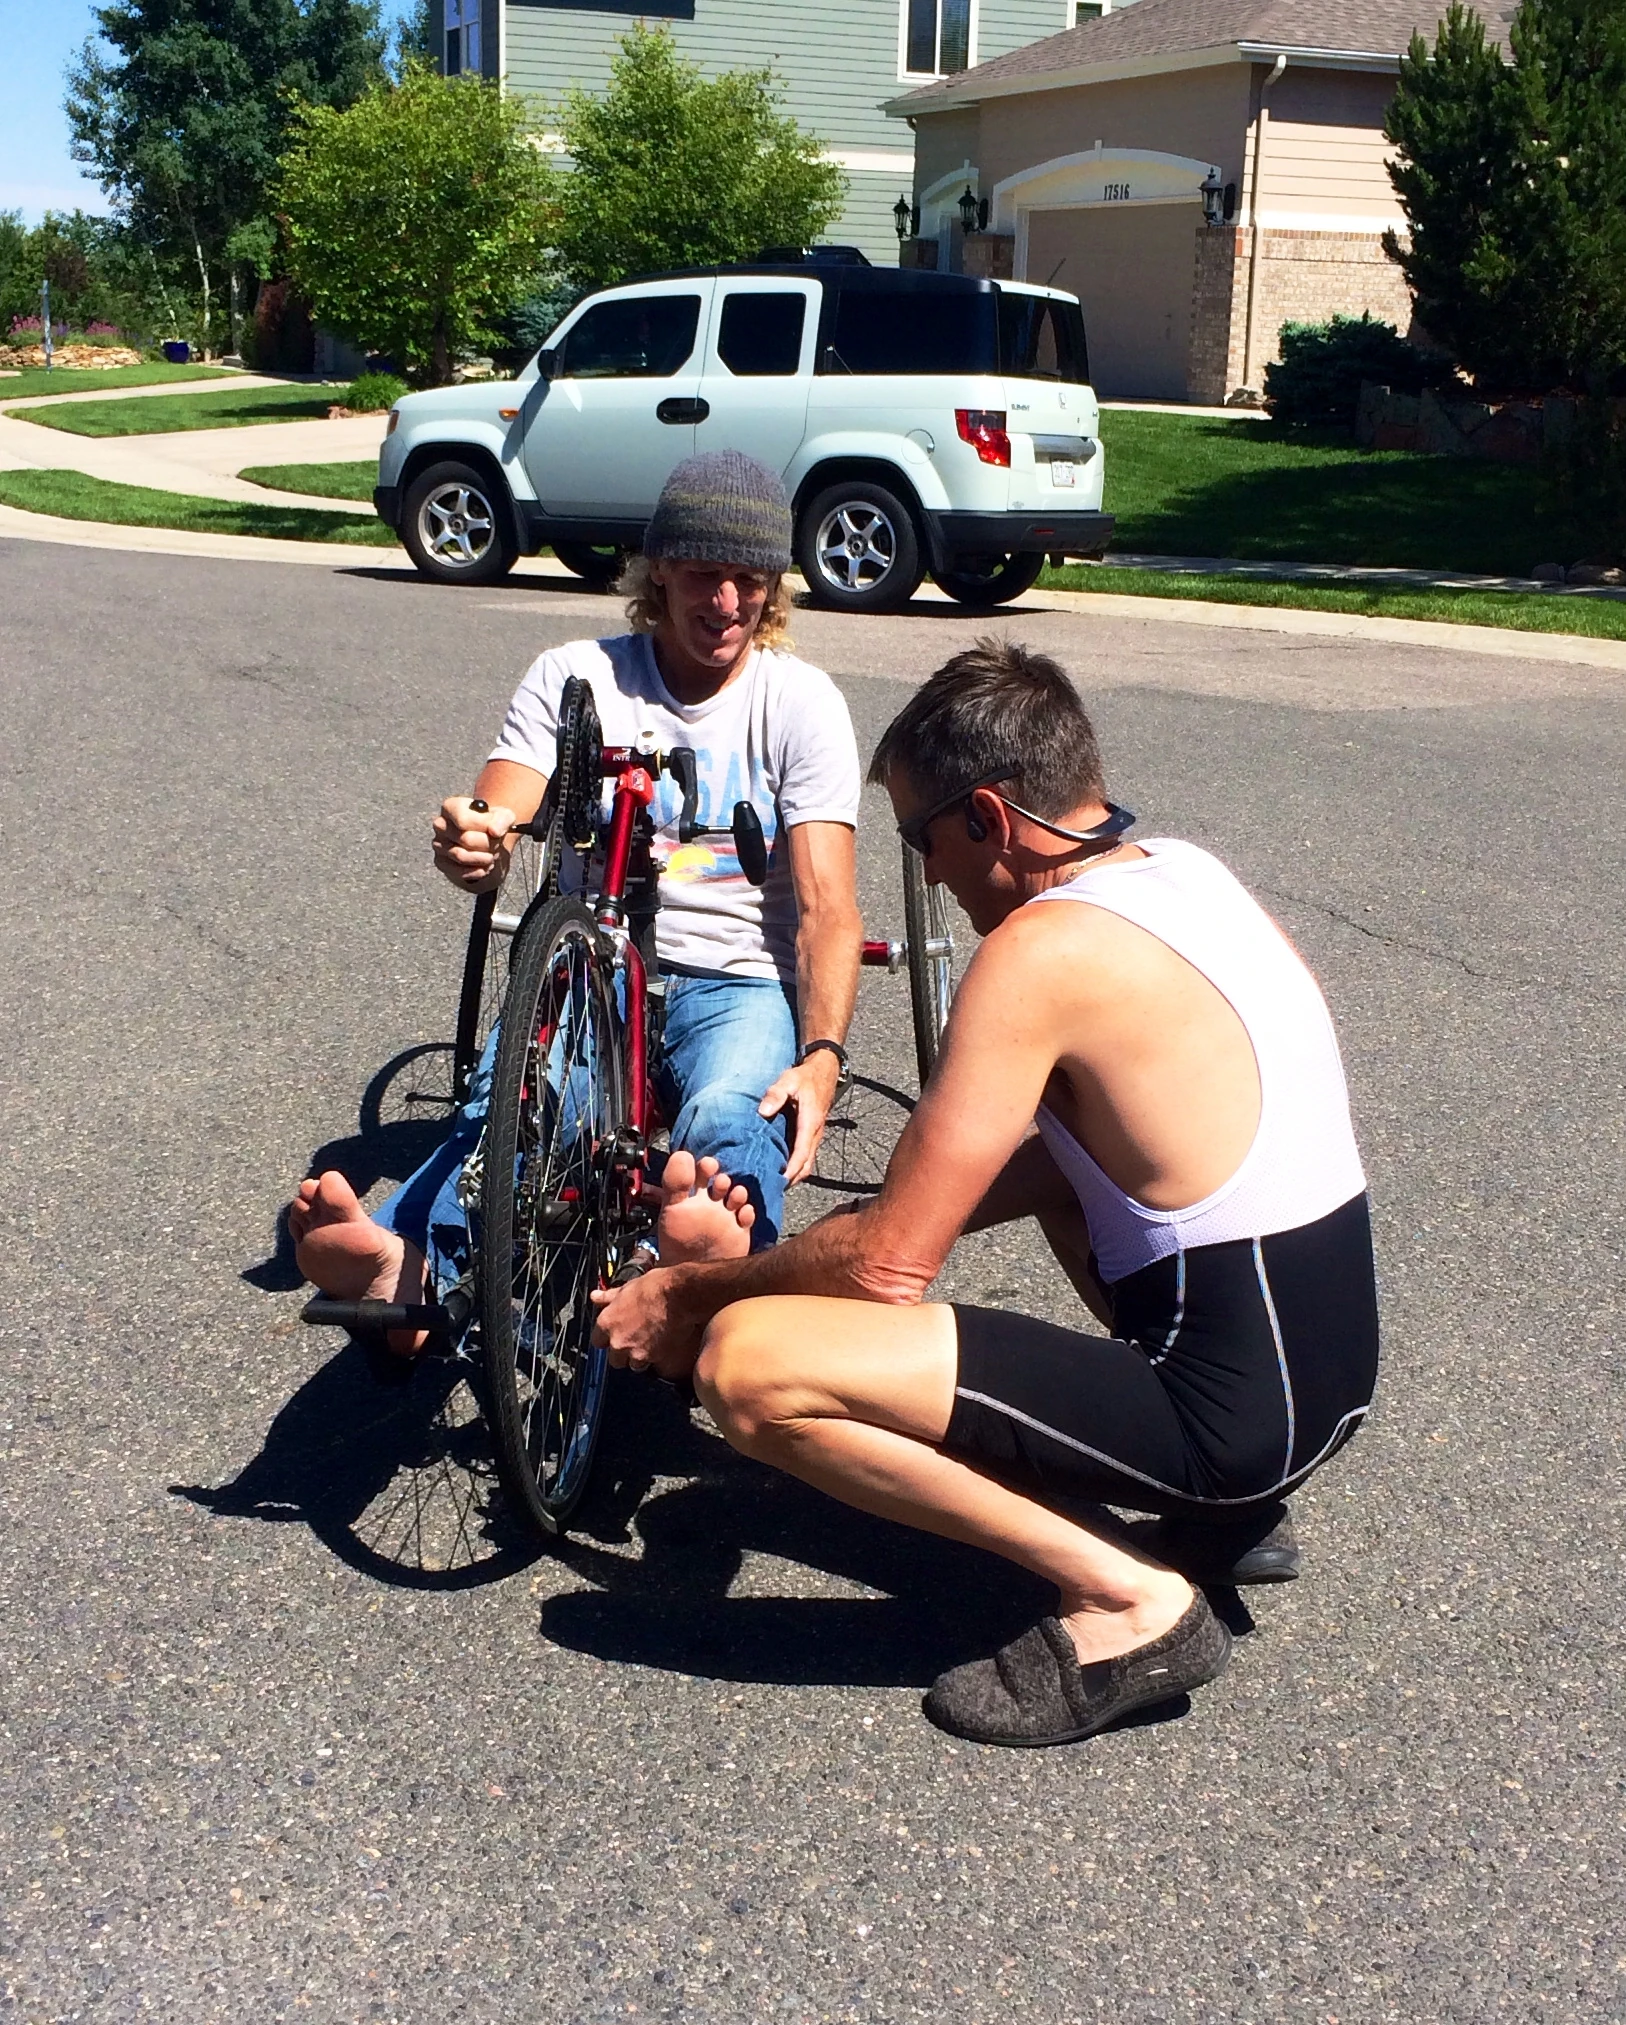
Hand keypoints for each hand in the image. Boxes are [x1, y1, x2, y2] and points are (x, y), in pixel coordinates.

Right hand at [432, 796, 516, 892]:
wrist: (486, 840)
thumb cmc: (492, 824)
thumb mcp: (504, 817)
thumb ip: (502, 820)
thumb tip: (494, 832)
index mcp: (451, 807)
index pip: (463, 820)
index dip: (484, 828)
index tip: (496, 831)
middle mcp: (440, 825)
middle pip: (466, 839)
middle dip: (488, 845)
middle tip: (497, 844)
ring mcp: (438, 844)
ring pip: (462, 856)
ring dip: (484, 858)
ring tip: (492, 855)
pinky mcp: (441, 862)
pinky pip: (459, 872)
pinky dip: (477, 871)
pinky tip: (486, 866)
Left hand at [590, 1266, 703, 1378]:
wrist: (678, 1296)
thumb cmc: (654, 1288)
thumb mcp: (626, 1288)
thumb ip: (608, 1298)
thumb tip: (596, 1296)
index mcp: (607, 1323)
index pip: (597, 1342)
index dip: (607, 1339)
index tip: (614, 1334)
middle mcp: (618, 1341)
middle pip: (614, 1359)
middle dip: (623, 1353)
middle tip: (635, 1340)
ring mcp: (636, 1351)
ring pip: (634, 1365)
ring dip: (640, 1358)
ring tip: (650, 1343)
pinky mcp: (654, 1357)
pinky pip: (652, 1364)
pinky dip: (656, 1357)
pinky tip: (662, 1344)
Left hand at [758, 1050, 841, 1185]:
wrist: (824, 1072)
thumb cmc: (805, 1077)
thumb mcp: (789, 1080)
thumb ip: (776, 1094)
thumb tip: (763, 1111)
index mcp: (810, 1123)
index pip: (802, 1154)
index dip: (791, 1171)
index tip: (778, 1183)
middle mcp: (814, 1134)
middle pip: (805, 1166)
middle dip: (791, 1180)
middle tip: (771, 1190)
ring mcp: (814, 1136)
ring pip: (806, 1163)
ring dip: (793, 1176)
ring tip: (773, 1185)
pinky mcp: (810, 1135)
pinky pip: (804, 1156)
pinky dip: (794, 1167)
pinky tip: (779, 1170)